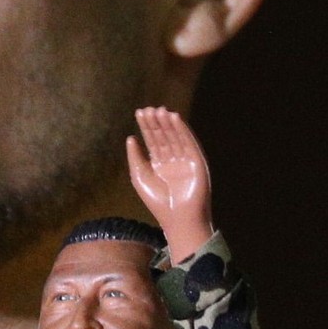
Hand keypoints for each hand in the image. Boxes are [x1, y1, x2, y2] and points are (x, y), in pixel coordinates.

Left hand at [125, 107, 213, 262]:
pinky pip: (189, 142)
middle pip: (164, 136)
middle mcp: (173, 160)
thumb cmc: (157, 202)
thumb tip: (130, 137)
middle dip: (156, 122)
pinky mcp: (197, 162)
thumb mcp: (140, 177)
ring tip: (160, 110)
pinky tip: (175, 118)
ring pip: (176, 137)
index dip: (147, 127)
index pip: (153, 140)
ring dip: (168, 123)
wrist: (177, 219)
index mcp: (159, 164)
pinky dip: (183, 130)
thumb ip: (135, 157)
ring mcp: (186, 160)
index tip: (140, 112)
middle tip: (148, 109)